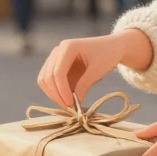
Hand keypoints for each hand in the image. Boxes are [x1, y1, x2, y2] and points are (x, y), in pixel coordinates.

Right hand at [36, 30, 151, 107]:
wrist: (111, 47)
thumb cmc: (107, 55)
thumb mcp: (98, 70)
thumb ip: (84, 85)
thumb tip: (74, 103)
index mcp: (68, 47)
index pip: (57, 73)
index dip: (62, 90)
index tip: (71, 104)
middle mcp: (57, 51)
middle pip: (47, 77)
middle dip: (56, 95)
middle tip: (69, 108)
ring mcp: (55, 58)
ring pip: (44, 80)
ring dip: (54, 95)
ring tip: (69, 105)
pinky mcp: (57, 66)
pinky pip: (50, 82)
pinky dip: (56, 92)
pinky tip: (68, 100)